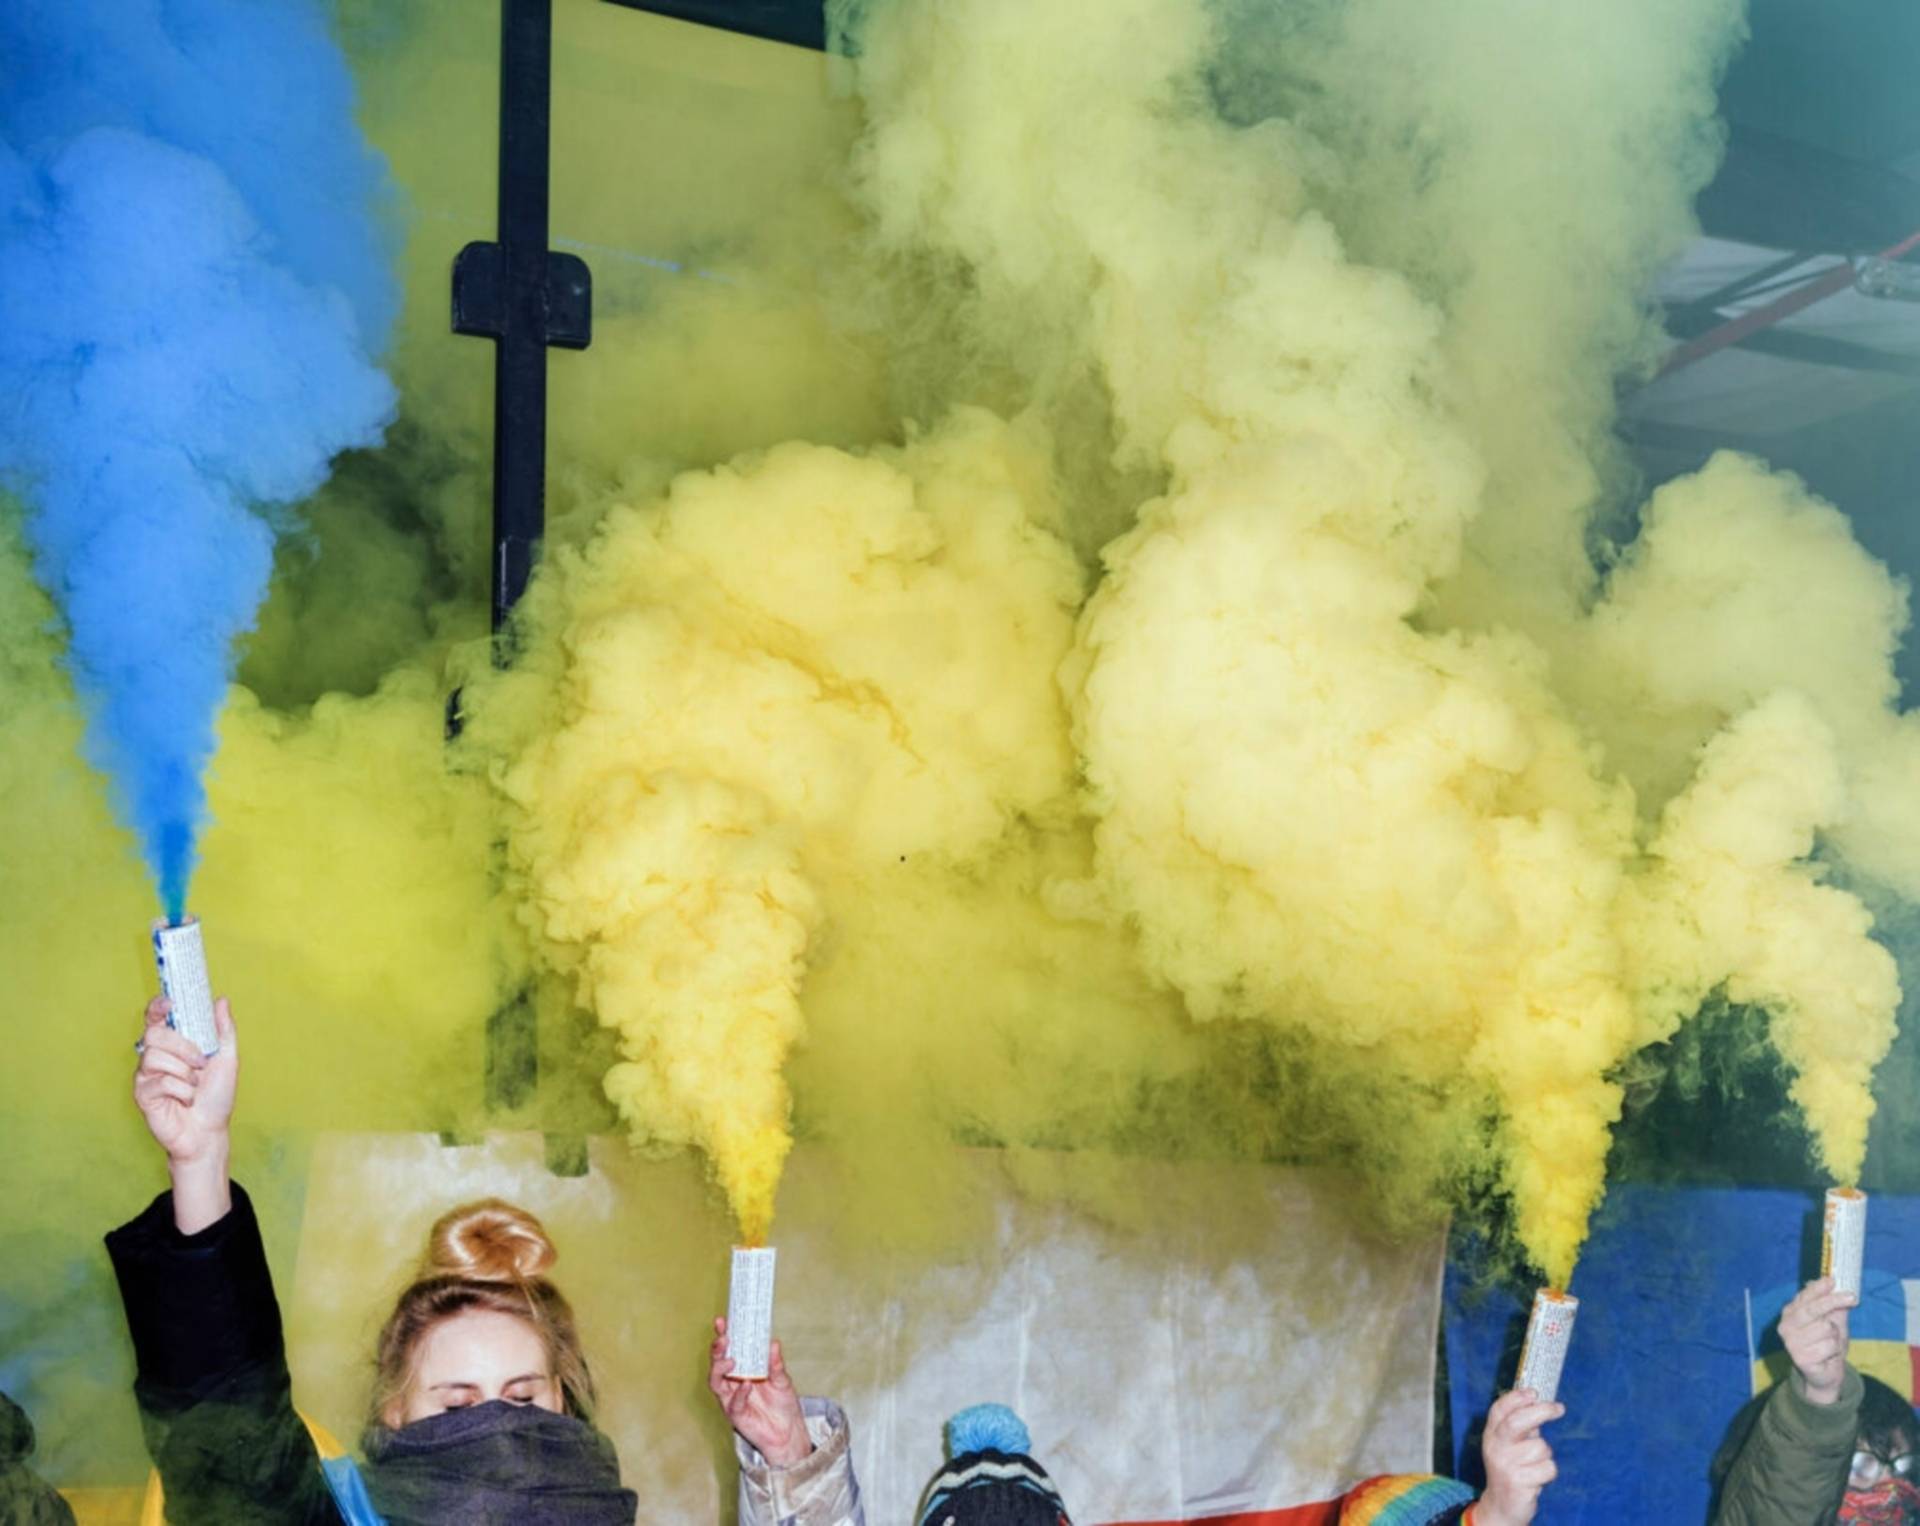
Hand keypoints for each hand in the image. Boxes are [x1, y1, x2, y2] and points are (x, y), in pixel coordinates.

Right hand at [133, 995, 236, 1232]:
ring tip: (194, 1086)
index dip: (158, 1007)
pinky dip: (181, 1090)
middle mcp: (155, 1056)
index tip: (169, 1003)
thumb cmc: (216, 1096)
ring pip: (157, 1057)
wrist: (209, 1131)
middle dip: (183, 1047)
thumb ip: (223, 1030)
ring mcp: (146, 1075)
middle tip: (201, 1063)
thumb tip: (220, 1000)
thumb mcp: (227, 1059)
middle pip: (155, 1034)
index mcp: (174, 1044)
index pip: (156, 1018)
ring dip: (185, 1073)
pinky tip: (185, 1100)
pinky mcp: (142, 1094)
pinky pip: (160, 1081)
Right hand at [709, 1319, 812, 1466]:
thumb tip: (773, 1343)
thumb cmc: (782, 1403)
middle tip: (724, 1338)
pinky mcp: (735, 1414)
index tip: (722, 1320)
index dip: (724, 1335)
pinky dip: (739, 1393)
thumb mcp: (782, 1379)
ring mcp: (732, 1397)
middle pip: (717, 1362)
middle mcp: (733, 1381)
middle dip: (718, 1349)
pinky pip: (733, 1402)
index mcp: (743, 1369)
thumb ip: (776, 1363)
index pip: (730, 1349)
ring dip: (720, 1368)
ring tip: (731, 1360)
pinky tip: (747, 1385)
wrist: (788, 1431)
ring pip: (715, 1381)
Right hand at [1474, 1388, 1561, 1525]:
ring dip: (1545, 1456)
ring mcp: (1505, 1465)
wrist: (1501, 1506)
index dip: (1516, 1398)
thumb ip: (1519, 1427)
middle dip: (1540, 1412)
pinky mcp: (1518, 1483)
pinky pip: (1548, 1468)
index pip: (1499, 1410)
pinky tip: (1537, 1479)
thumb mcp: (1507, 1446)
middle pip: (1517, 1422)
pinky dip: (1548, 1473)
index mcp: (1491, 1435)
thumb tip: (1539, 1403)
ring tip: (1535, 1465)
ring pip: (1541, 1448)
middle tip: (1558, 1408)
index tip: (1534, 1391)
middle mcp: (1495, 1448)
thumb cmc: (1511, 1470)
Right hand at [1779, 1277, 1853, 1404]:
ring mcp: (1791, 1342)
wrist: (1824, 1375)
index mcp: (1790, 1313)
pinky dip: (1834, 1351)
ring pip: (1826, 1328)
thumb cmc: (1827, 1345)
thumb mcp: (1834, 1323)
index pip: (1805, 1296)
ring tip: (1831, 1344)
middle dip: (1833, 1301)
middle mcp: (1786, 1325)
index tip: (1833, 1280)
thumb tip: (1840, 1288)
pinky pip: (1829, 1346)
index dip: (1819, 1288)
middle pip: (1812, 1309)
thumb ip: (1835, 1308)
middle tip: (1852, 1297)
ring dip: (1836, 1336)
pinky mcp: (1800, 1358)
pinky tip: (1827, 1356)